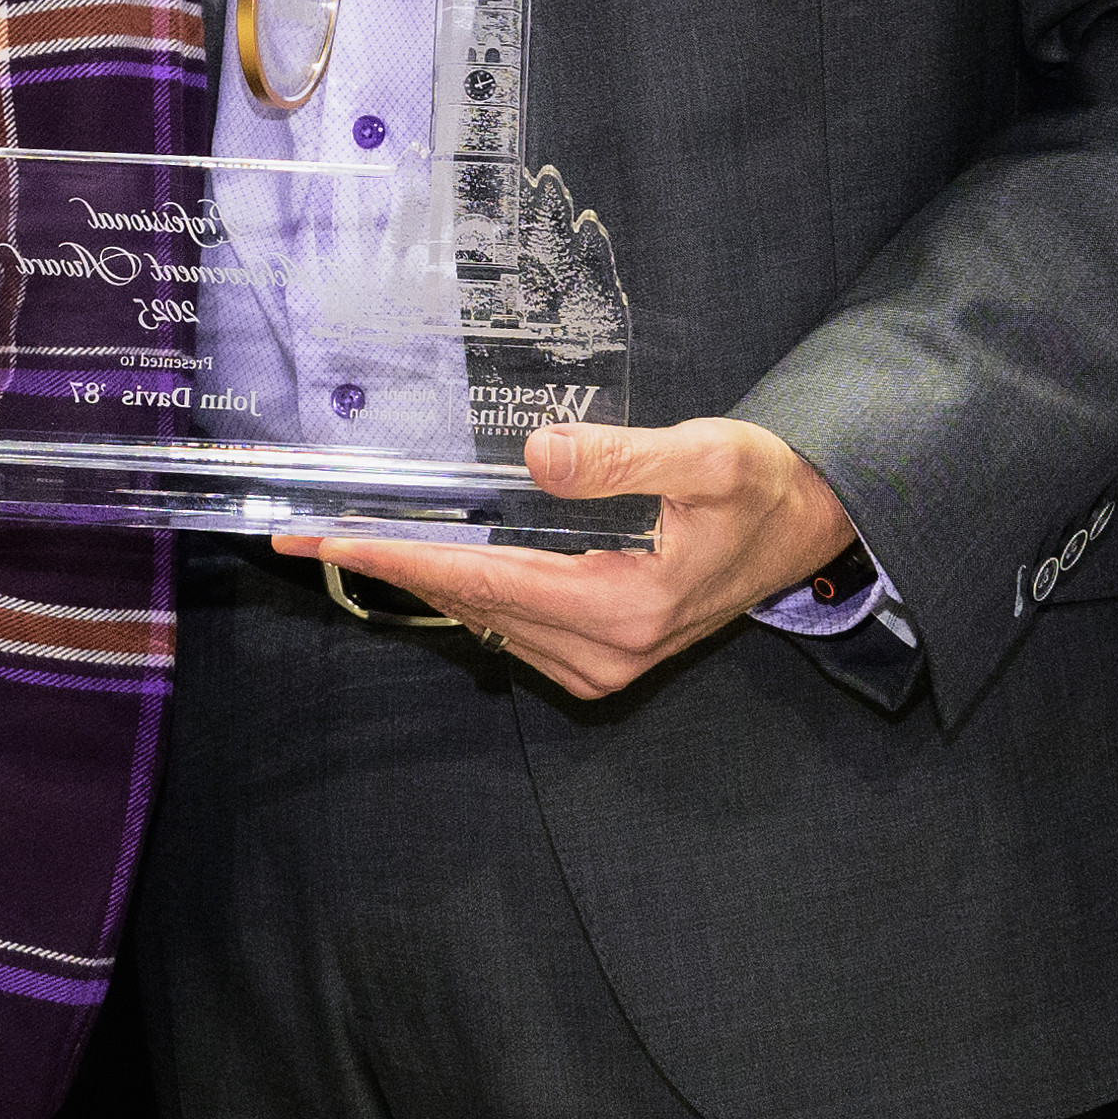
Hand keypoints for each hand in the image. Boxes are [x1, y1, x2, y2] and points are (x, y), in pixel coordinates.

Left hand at [279, 416, 863, 703]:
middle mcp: (606, 652)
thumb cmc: (764, 484)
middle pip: (473, 604)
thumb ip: (623, 457)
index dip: (400, 558)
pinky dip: (470, 591)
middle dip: (392, 567)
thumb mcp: (706, 455)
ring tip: (356, 540)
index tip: (324, 541)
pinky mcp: (603, 656)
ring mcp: (604, 663)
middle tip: (305, 536)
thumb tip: (539, 455)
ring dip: (427, 581)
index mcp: (625, 608)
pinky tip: (438, 558)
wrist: (812, 526)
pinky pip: (514, 625)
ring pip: (489, 619)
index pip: (484, 580)